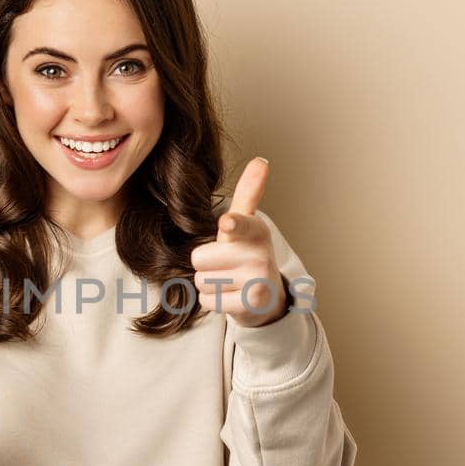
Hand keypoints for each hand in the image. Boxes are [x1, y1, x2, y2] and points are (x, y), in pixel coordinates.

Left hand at [190, 157, 287, 327]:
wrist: (265, 296)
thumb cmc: (246, 253)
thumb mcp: (246, 223)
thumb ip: (249, 193)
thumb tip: (261, 160)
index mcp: (256, 230)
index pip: (239, 225)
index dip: (232, 225)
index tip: (227, 222)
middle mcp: (261, 254)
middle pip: (199, 257)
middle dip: (205, 264)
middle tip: (226, 265)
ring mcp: (258, 281)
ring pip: (202, 280)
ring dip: (210, 283)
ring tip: (230, 281)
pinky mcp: (251, 305)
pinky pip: (208, 300)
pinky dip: (214, 301)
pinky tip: (231, 297)